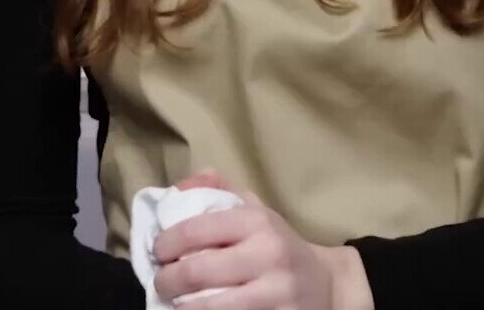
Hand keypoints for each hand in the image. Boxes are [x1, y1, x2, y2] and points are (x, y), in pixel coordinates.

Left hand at [153, 172, 373, 309]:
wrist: (325, 285)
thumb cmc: (278, 245)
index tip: (157, 251)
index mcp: (258, 221)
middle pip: (197, 273)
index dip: (166, 242)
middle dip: (166, 280)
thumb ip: (219, 192)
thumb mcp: (255, 211)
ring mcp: (275, 295)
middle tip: (160, 282)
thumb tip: (180, 186)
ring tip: (174, 303)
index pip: (196, 229)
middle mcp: (268, 255)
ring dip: (181, 308)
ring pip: (210, 308)